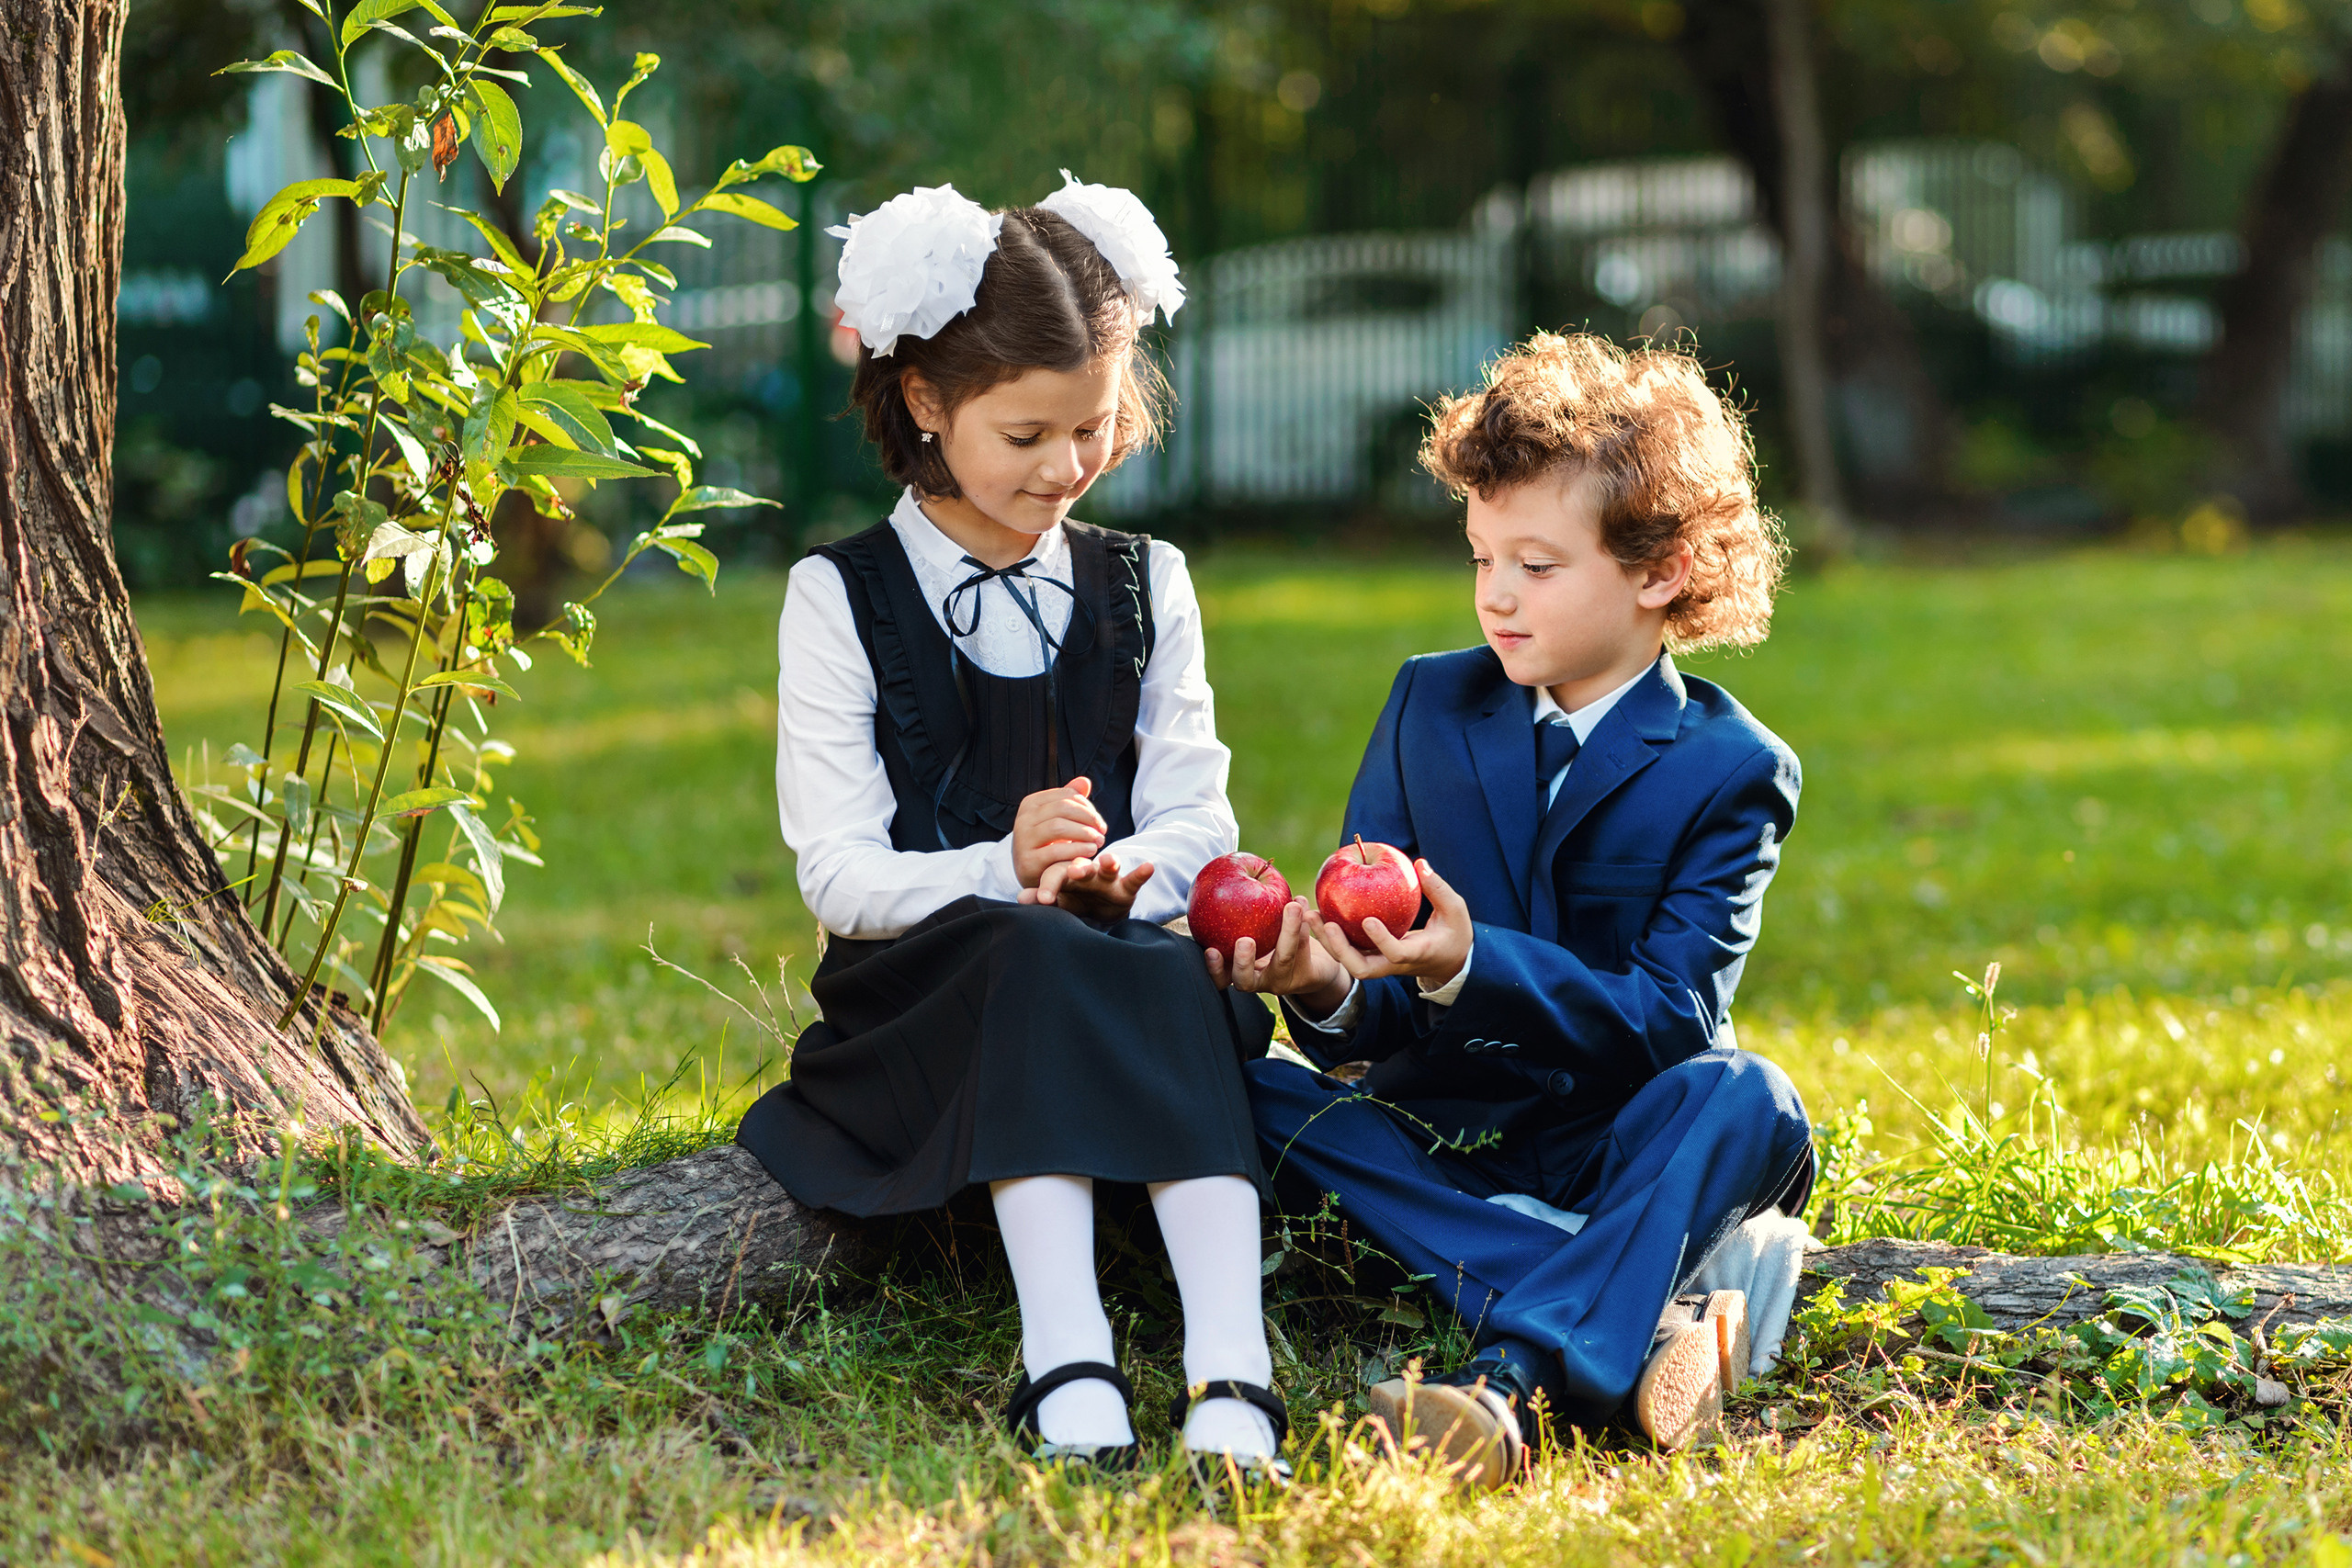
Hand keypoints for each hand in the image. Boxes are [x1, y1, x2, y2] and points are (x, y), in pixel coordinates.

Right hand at [1012, 776, 1107, 887]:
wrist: (1030, 873)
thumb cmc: (1048, 842)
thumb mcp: (1057, 819)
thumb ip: (1070, 801)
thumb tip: (1085, 782)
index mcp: (1031, 804)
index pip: (1066, 795)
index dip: (1088, 807)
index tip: (1099, 821)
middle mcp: (1023, 819)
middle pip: (1063, 808)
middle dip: (1088, 818)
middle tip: (1102, 831)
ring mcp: (1023, 840)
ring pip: (1059, 827)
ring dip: (1085, 833)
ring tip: (1099, 842)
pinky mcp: (1027, 861)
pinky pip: (1056, 851)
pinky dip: (1077, 849)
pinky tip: (1090, 851)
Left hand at [1020, 851, 1153, 918]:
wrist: (1099, 904)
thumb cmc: (1074, 900)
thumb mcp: (1059, 901)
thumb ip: (1043, 898)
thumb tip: (1020, 898)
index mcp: (1065, 876)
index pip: (1055, 875)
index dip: (1048, 886)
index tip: (1042, 899)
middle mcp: (1086, 873)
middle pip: (1081, 867)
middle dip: (1079, 869)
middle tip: (1075, 871)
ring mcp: (1107, 878)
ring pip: (1107, 868)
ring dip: (1109, 862)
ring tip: (1109, 859)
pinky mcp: (1126, 887)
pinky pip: (1134, 880)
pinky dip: (1141, 873)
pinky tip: (1149, 866)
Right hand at [1205, 899, 1349, 1014]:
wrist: (1316, 961)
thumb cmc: (1274, 937)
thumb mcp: (1255, 926)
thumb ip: (1240, 913)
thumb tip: (1225, 877)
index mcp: (1241, 970)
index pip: (1221, 978)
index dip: (1214, 968)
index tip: (1211, 950)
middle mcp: (1260, 980)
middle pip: (1246, 981)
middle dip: (1243, 962)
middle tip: (1245, 940)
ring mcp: (1284, 981)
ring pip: (1283, 960)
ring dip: (1288, 932)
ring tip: (1292, 907)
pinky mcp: (1309, 977)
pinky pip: (1305, 951)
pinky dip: (1304, 926)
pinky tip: (1304, 905)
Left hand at [1307, 859, 1472, 989]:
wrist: (1449, 961)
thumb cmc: (1455, 933)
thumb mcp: (1456, 910)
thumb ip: (1438, 889)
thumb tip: (1419, 863)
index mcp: (1417, 954)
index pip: (1395, 954)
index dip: (1381, 940)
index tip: (1368, 920)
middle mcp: (1394, 964)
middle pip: (1360, 968)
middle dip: (1339, 949)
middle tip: (1326, 923)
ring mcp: (1381, 963)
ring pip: (1348, 962)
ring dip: (1328, 942)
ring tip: (1311, 915)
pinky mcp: (1372, 956)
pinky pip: (1348, 950)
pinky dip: (1331, 935)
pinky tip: (1317, 911)